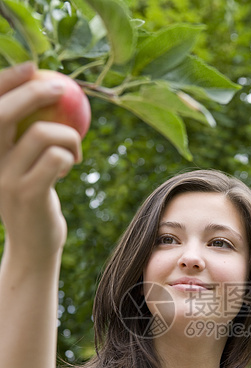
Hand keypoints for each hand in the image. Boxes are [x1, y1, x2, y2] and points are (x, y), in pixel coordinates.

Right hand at [0, 63, 82, 263]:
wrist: (32, 247)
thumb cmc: (34, 202)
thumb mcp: (23, 168)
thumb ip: (27, 140)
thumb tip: (49, 98)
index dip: (7, 80)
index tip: (33, 67)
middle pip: (5, 112)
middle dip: (35, 92)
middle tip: (62, 89)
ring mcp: (7, 179)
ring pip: (42, 134)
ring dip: (69, 135)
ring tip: (74, 151)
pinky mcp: (29, 194)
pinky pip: (56, 158)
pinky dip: (70, 155)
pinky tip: (70, 165)